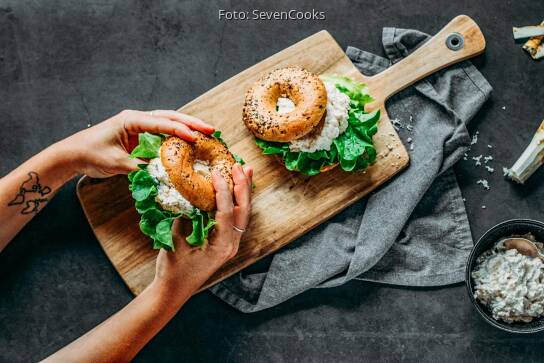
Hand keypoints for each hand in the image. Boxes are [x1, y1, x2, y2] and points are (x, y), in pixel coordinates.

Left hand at [57, 109, 214, 177]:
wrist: (73, 154)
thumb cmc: (91, 154)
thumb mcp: (117, 163)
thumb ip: (140, 166)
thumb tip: (162, 172)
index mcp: (131, 120)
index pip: (162, 123)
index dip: (181, 130)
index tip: (196, 138)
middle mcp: (137, 119)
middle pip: (170, 116)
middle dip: (191, 123)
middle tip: (211, 129)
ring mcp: (139, 126)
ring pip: (168, 122)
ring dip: (186, 128)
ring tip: (205, 133)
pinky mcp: (139, 135)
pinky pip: (162, 134)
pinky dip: (176, 137)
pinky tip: (189, 143)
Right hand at [153, 163, 252, 297]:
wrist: (173, 290)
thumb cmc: (173, 268)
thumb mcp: (176, 240)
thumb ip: (186, 216)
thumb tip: (191, 192)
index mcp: (222, 246)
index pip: (228, 213)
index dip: (223, 191)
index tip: (217, 172)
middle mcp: (232, 244)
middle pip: (244, 211)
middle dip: (243, 186)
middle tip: (239, 165)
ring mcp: (231, 243)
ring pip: (243, 213)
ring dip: (244, 191)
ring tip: (245, 169)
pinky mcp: (226, 241)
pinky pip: (236, 217)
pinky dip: (236, 200)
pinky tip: (235, 188)